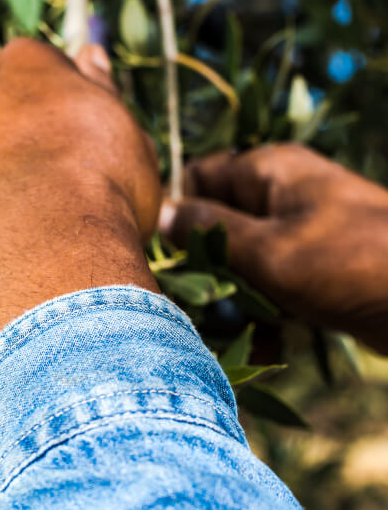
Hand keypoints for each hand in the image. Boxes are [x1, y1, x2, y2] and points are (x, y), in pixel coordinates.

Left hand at [0, 39, 159, 362]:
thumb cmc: (101, 188)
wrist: (47, 250)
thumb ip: (100, 91)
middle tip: (45, 186)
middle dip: (10, 139)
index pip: (37, 70)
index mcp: (26, 62)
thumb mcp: (125, 132)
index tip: (76, 145)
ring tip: (15, 224)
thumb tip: (90, 56)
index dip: (57, 111)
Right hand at [159, 144, 387, 354]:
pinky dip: (264, 308)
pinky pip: (269, 280)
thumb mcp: (266, 248)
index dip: (179, 213)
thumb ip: (208, 229)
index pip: (197, 177)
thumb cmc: (346, 265)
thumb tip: (162, 213)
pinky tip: (270, 339)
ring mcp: (297, 229)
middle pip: (216, 223)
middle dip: (206, 266)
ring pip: (240, 259)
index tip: (171, 257)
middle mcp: (279, 193)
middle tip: (202, 304)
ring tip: (241, 328)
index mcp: (266, 170)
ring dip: (234, 296)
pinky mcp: (311, 264)